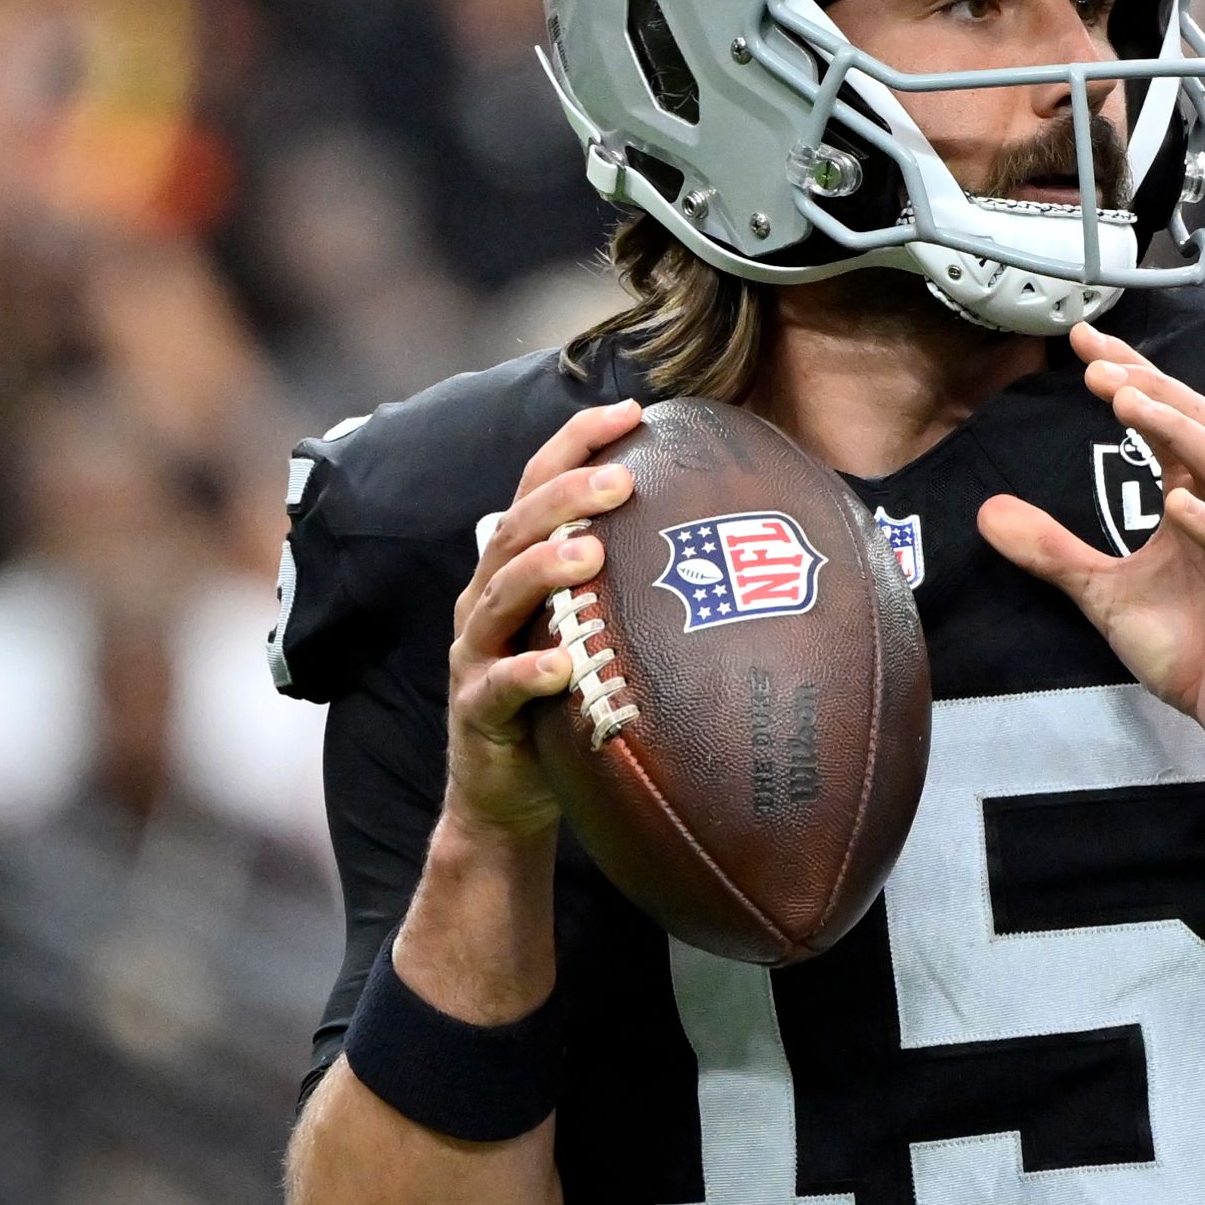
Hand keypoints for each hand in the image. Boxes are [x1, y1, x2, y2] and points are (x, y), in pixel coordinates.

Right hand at [443, 399, 645, 847]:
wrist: (506, 796)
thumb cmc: (564, 703)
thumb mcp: (596, 633)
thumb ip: (630, 585)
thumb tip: (728, 542)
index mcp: (515, 570)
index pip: (537, 487)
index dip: (576, 443)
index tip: (631, 409)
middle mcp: (487, 600)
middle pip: (517, 529)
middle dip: (566, 496)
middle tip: (621, 478)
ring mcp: (476, 653)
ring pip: (499, 596)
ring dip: (544, 568)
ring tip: (590, 551)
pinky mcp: (477, 712)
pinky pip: (498, 687)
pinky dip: (528, 672)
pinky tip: (561, 665)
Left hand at [979, 325, 1204, 774]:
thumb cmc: (1190, 647)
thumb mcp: (1104, 593)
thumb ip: (1053, 551)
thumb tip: (988, 512)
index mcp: (1196, 502)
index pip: (1167, 420)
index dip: (1129, 377)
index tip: (1082, 343)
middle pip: (1200, 426)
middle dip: (1150, 387)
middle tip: (1098, 363)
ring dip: (1178, 433)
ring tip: (1128, 403)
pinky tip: (1178, 504)